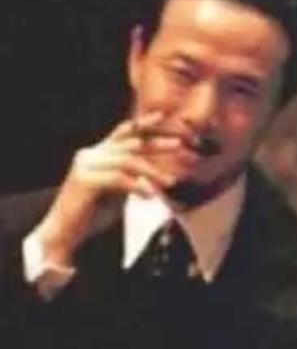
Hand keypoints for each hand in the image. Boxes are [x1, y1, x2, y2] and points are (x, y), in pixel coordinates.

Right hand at [32, 112, 182, 265]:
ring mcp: (85, 166)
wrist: (65, 233)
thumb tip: (156, 171)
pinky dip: (137, 186)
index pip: (123, 132)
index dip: (142, 122)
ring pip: (127, 161)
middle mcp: (90, 154)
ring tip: (170, 182)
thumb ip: (131, 176)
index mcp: (98, 153)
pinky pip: (118, 178)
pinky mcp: (84, 180)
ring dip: (152, 172)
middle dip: (156, 144)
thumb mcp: (118, 190)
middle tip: (179, 145)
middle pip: (130, 143)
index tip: (163, 115)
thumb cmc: (93, 213)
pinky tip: (148, 196)